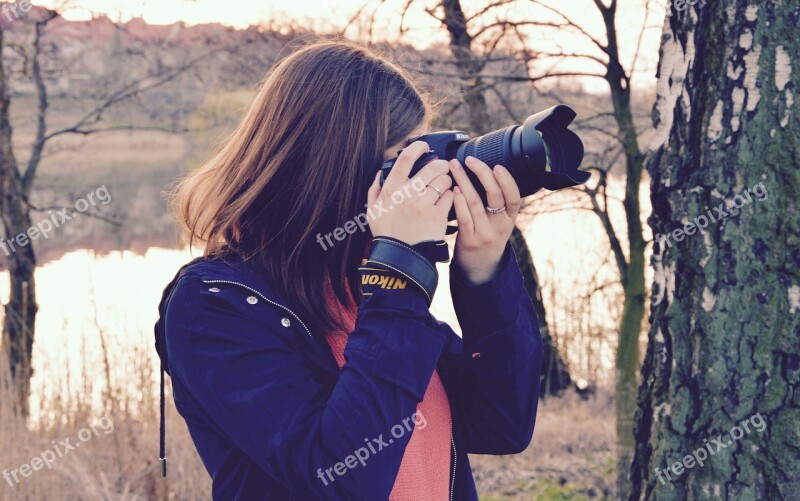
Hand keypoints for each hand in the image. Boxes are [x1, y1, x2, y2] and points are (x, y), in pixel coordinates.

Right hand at [367, 141, 453, 244]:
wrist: (400, 257)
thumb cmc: (386, 233)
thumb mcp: (373, 211)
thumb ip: (375, 190)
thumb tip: (379, 173)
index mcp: (392, 189)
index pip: (406, 158)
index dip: (417, 147)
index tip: (424, 145)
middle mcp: (408, 194)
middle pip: (433, 167)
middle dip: (441, 165)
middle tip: (443, 169)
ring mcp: (424, 204)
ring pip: (444, 181)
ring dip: (447, 182)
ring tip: (444, 188)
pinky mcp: (437, 216)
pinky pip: (451, 197)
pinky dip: (451, 197)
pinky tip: (446, 201)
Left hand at [448, 156, 520, 284]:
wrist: (480, 270)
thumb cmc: (487, 239)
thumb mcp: (499, 223)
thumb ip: (496, 204)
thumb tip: (485, 173)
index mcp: (509, 219)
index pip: (514, 197)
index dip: (507, 181)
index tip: (498, 166)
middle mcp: (499, 226)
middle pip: (495, 195)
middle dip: (482, 174)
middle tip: (470, 160)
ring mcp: (485, 234)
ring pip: (476, 202)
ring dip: (464, 182)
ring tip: (455, 167)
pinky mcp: (469, 241)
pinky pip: (464, 218)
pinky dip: (458, 201)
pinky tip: (453, 190)